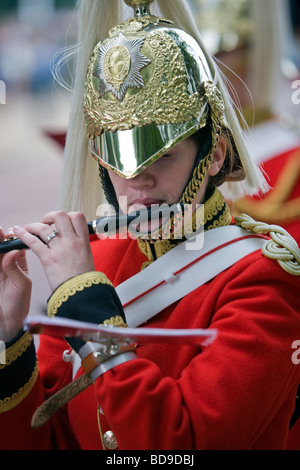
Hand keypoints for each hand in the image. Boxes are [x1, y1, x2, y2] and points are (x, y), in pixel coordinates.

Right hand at [0, 227, 31, 341]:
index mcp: (17, 263)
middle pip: (0, 246)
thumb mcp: (21, 283)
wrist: (8, 322)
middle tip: (0, 232)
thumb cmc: (19, 303)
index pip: (14, 245)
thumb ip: (15, 267)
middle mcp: (4, 264)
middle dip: (0, 238)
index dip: (13, 238)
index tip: (11, 232)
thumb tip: (13, 251)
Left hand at [13, 211, 94, 291]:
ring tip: (29, 228)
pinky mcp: (48, 259)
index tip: (61, 222)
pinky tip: (18, 232)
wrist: (82, 294)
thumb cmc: (84, 279)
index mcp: (84, 241)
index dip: (68, 215)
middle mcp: (72, 242)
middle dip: (51, 216)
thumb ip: (79, 245)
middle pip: (61, 216)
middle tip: (46, 223)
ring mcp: (60, 250)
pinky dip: (23, 235)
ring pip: (44, 227)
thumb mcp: (87, 257)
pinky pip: (33, 242)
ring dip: (34, 225)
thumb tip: (73, 237)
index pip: (77, 216)